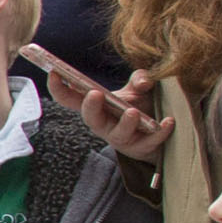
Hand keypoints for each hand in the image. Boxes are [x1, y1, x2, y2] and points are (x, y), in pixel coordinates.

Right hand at [22, 47, 171, 162]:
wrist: (160, 132)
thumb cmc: (142, 106)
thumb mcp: (138, 89)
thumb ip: (140, 79)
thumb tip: (144, 82)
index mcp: (97, 107)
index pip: (71, 98)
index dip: (59, 88)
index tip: (53, 74)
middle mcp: (104, 124)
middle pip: (91, 119)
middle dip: (90, 107)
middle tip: (95, 94)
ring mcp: (122, 138)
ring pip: (118, 134)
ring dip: (124, 123)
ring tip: (133, 112)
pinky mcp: (142, 148)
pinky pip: (149, 142)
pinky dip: (160, 132)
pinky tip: (168, 121)